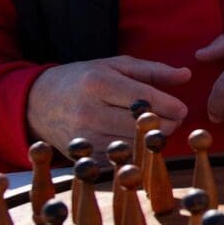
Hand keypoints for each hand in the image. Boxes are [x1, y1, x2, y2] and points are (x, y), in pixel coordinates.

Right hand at [26, 57, 190, 153]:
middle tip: (172, 119)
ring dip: (151, 139)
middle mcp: (90, 111)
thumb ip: (153, 70)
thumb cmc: (83, 80)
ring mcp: (85, 136)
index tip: (182, 109)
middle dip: (166, 123)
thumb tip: (186, 74)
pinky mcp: (83, 155)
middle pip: (142, 125)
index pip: (145, 100)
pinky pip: (119, 158)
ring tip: (154, 128)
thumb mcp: (114, 66)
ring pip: (134, 144)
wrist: (37, 103)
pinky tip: (135, 140)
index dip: (171, 106)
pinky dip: (133, 151)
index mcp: (99, 83)